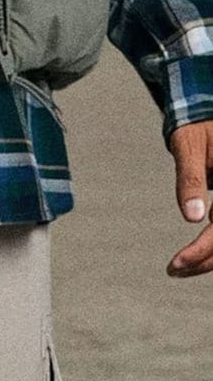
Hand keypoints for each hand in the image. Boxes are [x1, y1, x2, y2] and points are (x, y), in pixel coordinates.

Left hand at [166, 120, 212, 277]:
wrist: (206, 111)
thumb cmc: (197, 124)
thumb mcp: (189, 144)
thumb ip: (191, 178)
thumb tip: (192, 217)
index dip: (203, 250)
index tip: (177, 263)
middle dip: (205, 261)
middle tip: (173, 270)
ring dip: (211, 258)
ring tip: (179, 268)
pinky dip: (212, 246)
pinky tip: (194, 256)